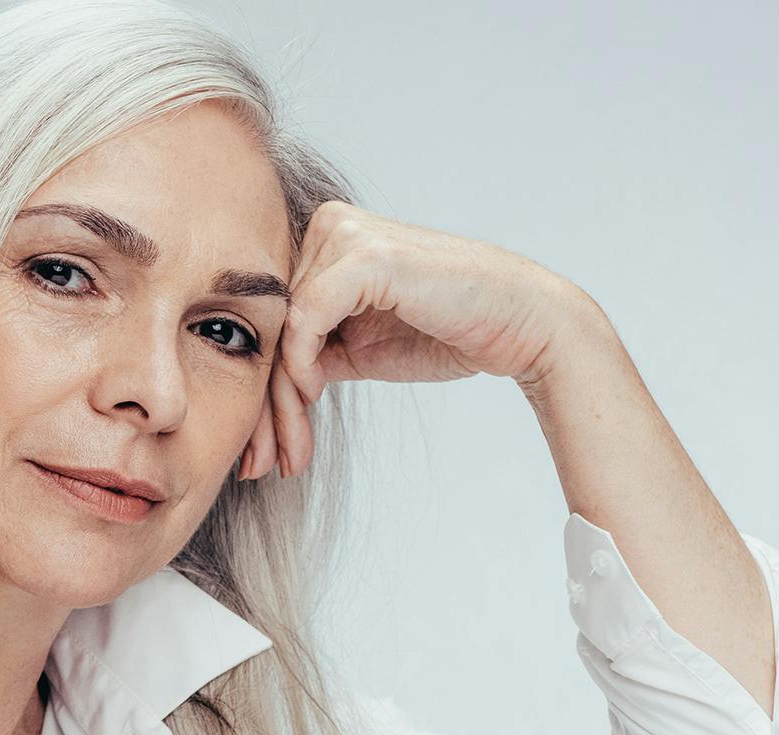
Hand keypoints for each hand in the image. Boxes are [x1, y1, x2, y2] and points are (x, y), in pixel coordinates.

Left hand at [237, 201, 593, 480]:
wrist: (517, 325)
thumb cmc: (446, 332)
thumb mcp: (360, 349)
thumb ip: (312, 353)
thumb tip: (263, 387)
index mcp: (324, 244)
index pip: (271, 321)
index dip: (262, 388)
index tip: (263, 449)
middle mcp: (328, 227)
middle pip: (268, 326)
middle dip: (265, 404)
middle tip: (262, 463)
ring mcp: (345, 234)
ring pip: (280, 329)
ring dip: (280, 401)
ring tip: (290, 452)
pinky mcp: (364, 254)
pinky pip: (304, 319)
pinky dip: (299, 366)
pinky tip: (312, 398)